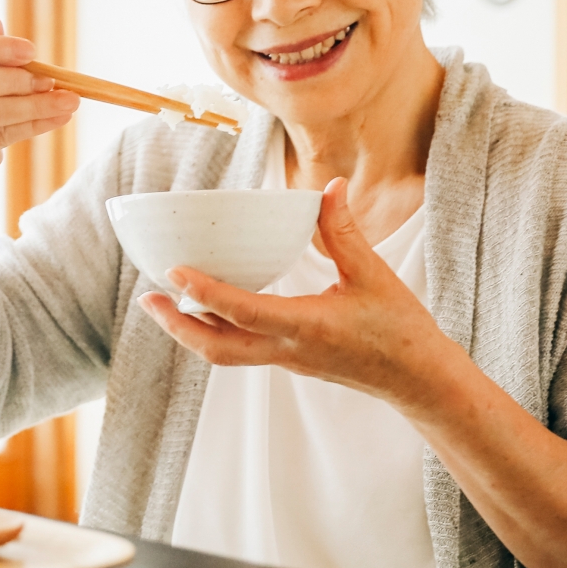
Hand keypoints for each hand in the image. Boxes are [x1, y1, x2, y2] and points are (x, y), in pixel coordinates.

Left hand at [137, 178, 461, 413]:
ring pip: (223, 354)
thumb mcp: (375, 276)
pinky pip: (240, 350)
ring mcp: (286, 360)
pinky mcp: (290, 360)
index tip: (172, 271)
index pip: (244, 311)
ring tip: (163, 303)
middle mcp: (288, 350)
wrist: (418, 381)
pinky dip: (214, 331)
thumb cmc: (401, 330)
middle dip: (177, 325)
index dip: (205, 292)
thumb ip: (345, 231)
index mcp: (307, 327)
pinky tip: (205, 309)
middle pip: (216, 348)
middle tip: (148, 298)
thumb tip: (330, 186)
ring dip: (189, 331)